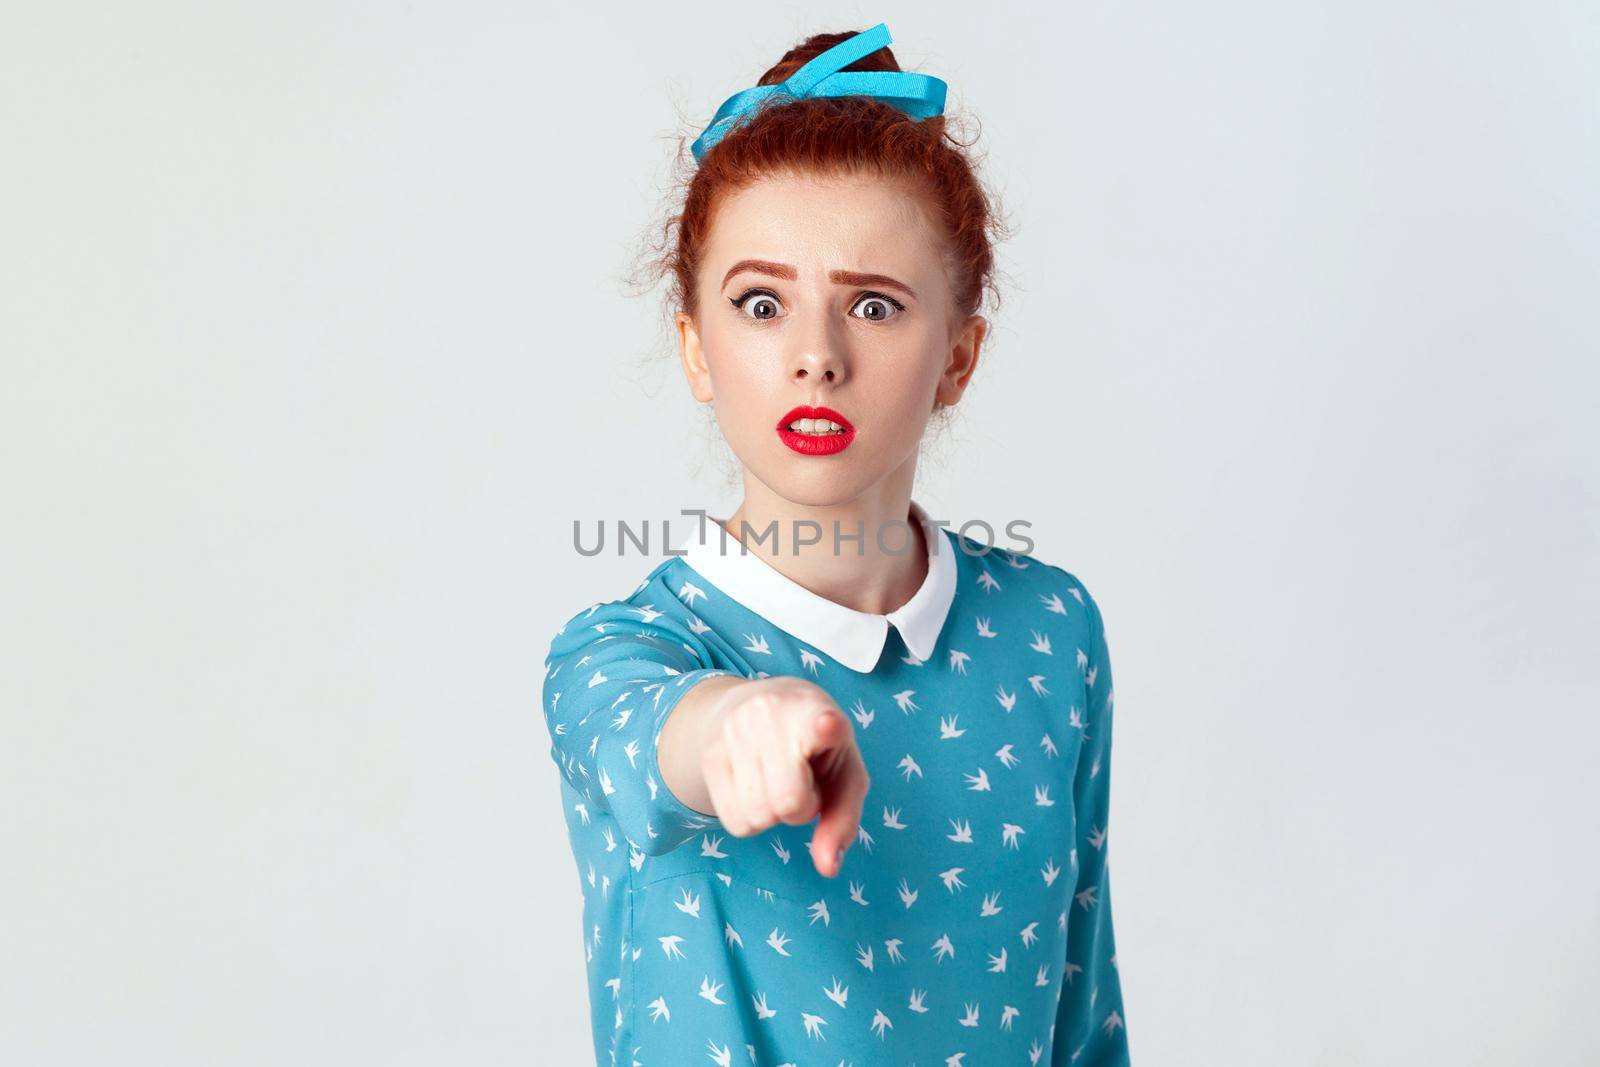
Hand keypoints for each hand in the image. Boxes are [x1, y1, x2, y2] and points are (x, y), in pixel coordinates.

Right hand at [700, 676, 868, 876]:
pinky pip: (733, 822)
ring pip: (756, 817)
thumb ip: (842, 821)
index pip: (820, 724)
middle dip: (800, 809)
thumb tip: (828, 868)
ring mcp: (735, 730)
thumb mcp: (845, 776)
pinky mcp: (710, 752)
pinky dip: (750, 819)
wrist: (764, 703)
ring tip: (779, 780)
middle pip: (788, 803)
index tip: (828, 725)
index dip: (825, 729)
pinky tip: (757, 786)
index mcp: (818, 713)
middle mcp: (773, 715)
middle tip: (802, 783)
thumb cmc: (818, 749)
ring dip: (773, 814)